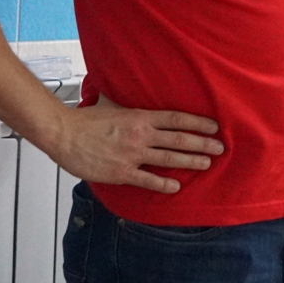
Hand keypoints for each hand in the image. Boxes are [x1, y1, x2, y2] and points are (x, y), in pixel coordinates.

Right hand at [51, 94, 223, 193]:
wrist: (63, 134)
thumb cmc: (86, 120)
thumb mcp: (114, 105)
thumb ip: (130, 105)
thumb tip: (138, 96)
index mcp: (140, 117)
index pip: (177, 118)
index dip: (198, 123)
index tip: (214, 127)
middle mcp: (140, 135)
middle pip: (179, 139)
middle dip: (203, 144)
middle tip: (220, 148)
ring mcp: (132, 155)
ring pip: (169, 159)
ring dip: (191, 161)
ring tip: (207, 163)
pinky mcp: (121, 172)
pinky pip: (148, 180)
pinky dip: (163, 184)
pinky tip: (176, 186)